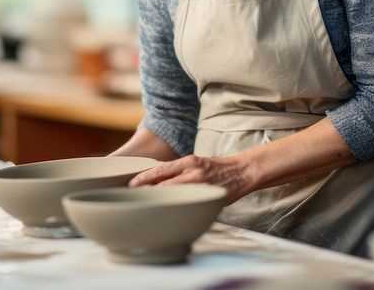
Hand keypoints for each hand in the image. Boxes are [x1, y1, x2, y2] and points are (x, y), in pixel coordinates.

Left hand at [127, 154, 252, 203]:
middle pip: (164, 182)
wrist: (242, 171)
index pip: (161, 169)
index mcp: (188, 161)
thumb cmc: (218, 168)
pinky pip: (190, 203)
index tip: (131, 184)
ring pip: (174, 194)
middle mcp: (192, 171)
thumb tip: (161, 181)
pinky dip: (178, 207)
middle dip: (148, 191)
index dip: (144, 177)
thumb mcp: (197, 163)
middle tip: (134, 198)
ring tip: (148, 206)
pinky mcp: (208, 196)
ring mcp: (200, 185)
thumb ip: (181, 171)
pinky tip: (171, 213)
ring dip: (161, 200)